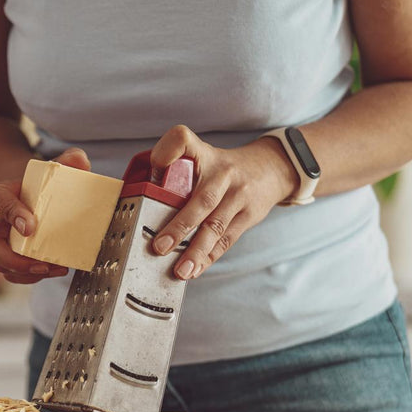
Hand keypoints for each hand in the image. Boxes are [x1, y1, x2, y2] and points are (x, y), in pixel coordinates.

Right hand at [0, 148, 89, 283]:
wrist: (40, 196)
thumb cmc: (45, 183)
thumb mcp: (56, 167)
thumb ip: (68, 160)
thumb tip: (79, 160)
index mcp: (1, 194)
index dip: (10, 214)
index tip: (30, 227)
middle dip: (13, 259)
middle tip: (40, 263)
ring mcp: (2, 243)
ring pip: (2, 265)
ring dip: (26, 273)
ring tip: (53, 269)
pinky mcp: (12, 257)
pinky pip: (14, 274)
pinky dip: (31, 277)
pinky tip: (53, 270)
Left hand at [149, 125, 299, 279]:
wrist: (270, 168)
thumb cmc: (222, 168)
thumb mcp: (201, 155)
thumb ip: (173, 167)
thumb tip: (141, 196)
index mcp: (203, 154)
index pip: (182, 140)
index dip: (167, 151)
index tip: (156, 166)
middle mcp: (223, 173)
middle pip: (202, 199)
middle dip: (180, 226)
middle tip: (160, 247)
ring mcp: (239, 195)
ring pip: (215, 226)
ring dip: (196, 251)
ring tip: (180, 271)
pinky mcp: (248, 215)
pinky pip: (226, 240)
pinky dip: (209, 257)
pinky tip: (195, 270)